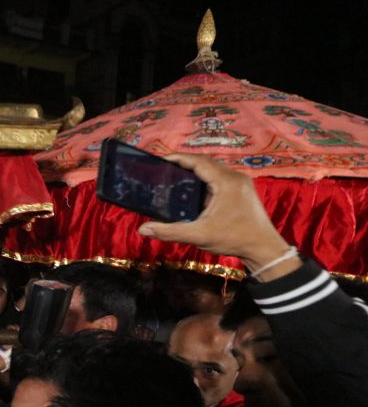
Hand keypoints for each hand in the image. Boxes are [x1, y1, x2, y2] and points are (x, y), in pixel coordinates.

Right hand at [137, 154, 297, 279]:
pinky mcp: (242, 191)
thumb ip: (169, 231)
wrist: (264, 249)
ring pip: (214, 170)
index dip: (179, 158)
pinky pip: (220, 178)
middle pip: (206, 162)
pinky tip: (194, 190)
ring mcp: (241, 183)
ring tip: (176, 176)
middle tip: (165, 168)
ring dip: (196, 171)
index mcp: (226, 182)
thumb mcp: (199, 235)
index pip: (199, 161)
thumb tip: (143, 229)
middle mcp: (235, 177)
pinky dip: (205, 179)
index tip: (161, 159)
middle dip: (185, 163)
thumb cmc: (233, 238)